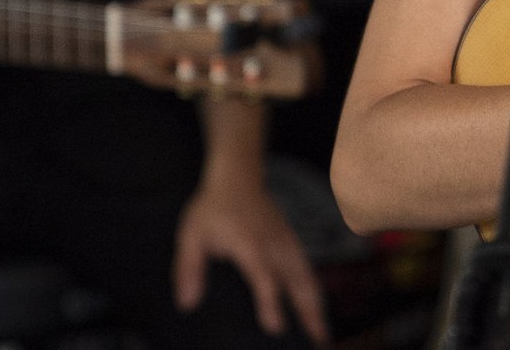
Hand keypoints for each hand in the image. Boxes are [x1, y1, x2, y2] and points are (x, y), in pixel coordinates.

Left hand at [174, 170, 328, 342]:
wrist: (238, 176)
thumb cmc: (212, 207)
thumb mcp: (191, 234)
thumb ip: (188, 268)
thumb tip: (187, 304)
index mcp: (249, 244)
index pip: (264, 277)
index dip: (270, 302)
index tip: (275, 328)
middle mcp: (274, 244)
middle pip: (297, 281)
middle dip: (307, 311)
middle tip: (316, 339)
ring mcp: (286, 242)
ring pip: (306, 277)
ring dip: (315, 304)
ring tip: (321, 334)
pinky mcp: (291, 241)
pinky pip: (307, 269)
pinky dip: (313, 290)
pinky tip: (316, 309)